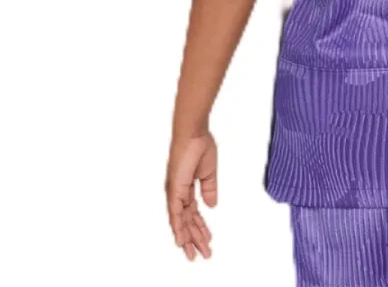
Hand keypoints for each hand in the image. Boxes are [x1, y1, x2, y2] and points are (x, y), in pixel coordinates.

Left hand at [166, 132, 216, 259]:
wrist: (194, 133)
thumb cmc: (200, 146)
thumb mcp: (209, 173)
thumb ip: (210, 190)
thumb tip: (212, 205)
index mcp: (186, 188)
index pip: (193, 214)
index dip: (200, 228)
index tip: (208, 240)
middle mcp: (178, 193)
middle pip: (187, 222)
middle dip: (196, 239)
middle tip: (204, 254)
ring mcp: (175, 192)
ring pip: (182, 222)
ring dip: (189, 239)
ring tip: (196, 254)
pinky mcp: (174, 189)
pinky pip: (176, 213)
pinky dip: (178, 228)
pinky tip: (181, 240)